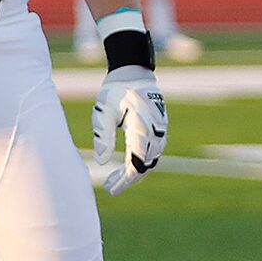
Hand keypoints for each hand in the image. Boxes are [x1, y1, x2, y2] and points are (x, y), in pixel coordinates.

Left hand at [90, 64, 167, 195]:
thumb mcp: (103, 112)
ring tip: (115, 178)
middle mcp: (155, 130)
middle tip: (110, 186)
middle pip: (145, 165)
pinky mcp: (161, 127)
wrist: (133, 71)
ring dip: (135, 171)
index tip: (112, 189)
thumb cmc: (114, 90)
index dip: (125, 180)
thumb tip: (100, 162)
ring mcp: (161, 129)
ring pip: (151, 159)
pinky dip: (142, 161)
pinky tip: (127, 165)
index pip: (135, 163)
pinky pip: (154, 151)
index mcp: (140, 127)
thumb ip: (102, 136)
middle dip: (128, 179)